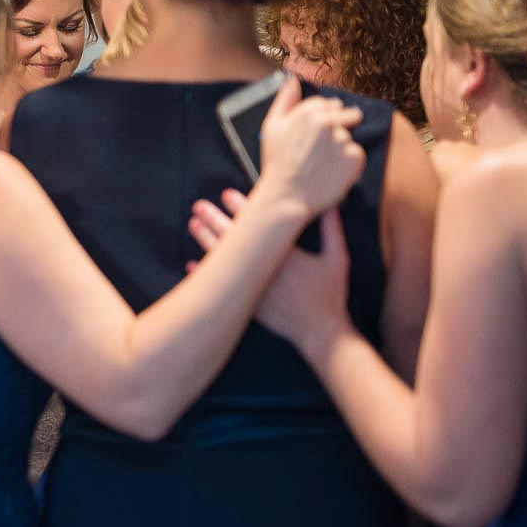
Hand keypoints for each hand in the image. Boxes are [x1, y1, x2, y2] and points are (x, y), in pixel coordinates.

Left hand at [189, 191, 351, 356]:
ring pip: (224, 259)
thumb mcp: (336, 259)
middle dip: (214, 219)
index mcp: (285, 254)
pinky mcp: (247, 303)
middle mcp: (265, 268)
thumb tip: (330, 205)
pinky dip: (205, 275)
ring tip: (194, 225)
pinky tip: (189, 265)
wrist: (321, 331)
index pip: (258, 224)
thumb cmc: (330, 294)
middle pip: (234, 238)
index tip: (227, 194)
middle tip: (199, 206)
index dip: (241, 207)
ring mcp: (254, 287)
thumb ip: (332, 231)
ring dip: (206, 240)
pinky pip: (220, 286)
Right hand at [254, 75, 366, 216]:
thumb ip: (284, 100)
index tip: (316, 133)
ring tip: (322, 164)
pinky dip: (348, 163)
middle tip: (323, 148)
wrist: (286, 196)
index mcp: (309, 113)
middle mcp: (328, 123)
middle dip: (339, 126)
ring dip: (340, 147)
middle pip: (346, 115)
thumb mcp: (272, 127)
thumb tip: (292, 79)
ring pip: (348, 137)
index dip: (322, 118)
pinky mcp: (354, 158)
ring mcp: (343, 140)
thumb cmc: (277, 162)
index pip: (327, 105)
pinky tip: (331, 171)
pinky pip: (356, 154)